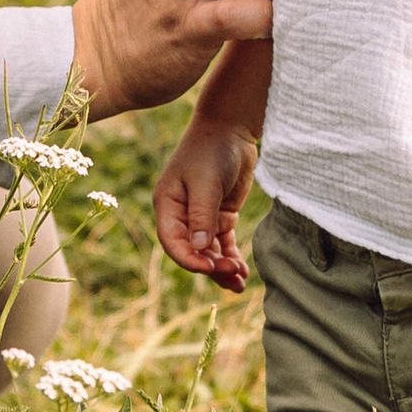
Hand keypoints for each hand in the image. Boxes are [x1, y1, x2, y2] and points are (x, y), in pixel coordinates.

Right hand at [155, 113, 258, 292]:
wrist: (231, 128)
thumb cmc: (211, 149)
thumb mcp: (205, 182)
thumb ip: (202, 215)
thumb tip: (199, 249)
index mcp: (168, 206)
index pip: (173, 242)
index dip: (189, 260)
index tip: (210, 268)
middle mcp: (182, 215)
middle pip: (193, 251)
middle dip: (212, 267)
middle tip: (235, 274)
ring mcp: (202, 217)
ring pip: (209, 251)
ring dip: (223, 268)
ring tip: (240, 282)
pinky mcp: (221, 215)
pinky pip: (223, 243)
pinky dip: (231, 256)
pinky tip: (243, 269)